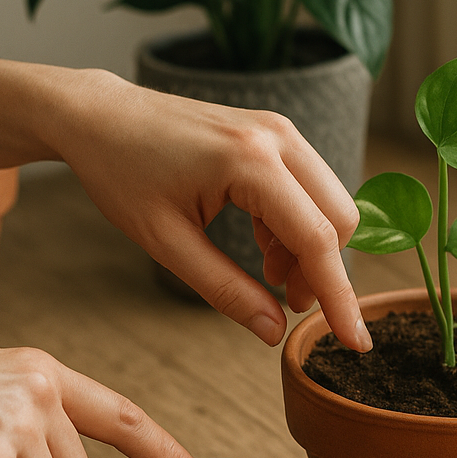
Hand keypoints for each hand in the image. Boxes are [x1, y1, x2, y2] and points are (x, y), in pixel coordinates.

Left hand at [52, 74, 370, 350]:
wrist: (101, 116)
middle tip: (286, 303)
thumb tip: (274, 332)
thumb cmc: (122, 173)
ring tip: (269, 274)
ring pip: (330, 203)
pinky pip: (311, 187)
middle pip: (338, 219)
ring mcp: (279, 129)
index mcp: (249, 161)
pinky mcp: (274, 132)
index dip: (339, 296)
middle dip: (323, 272)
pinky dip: (298, 224)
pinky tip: (264, 245)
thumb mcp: (166, 243)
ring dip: (310, 249)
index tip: (355, 342)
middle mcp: (277, 137)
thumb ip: (224, 289)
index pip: (316, 239)